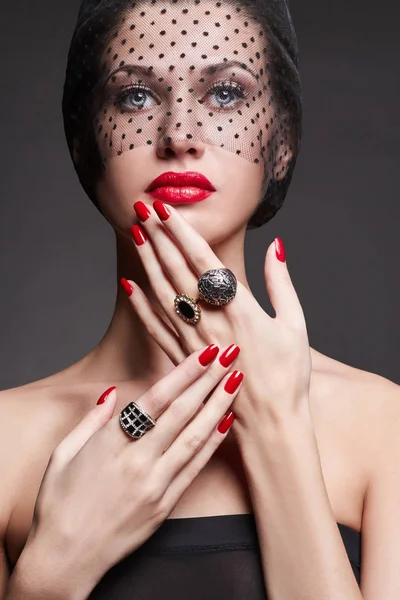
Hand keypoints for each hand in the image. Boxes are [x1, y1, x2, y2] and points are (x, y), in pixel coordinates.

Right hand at [25, 345, 241, 598]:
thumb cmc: (58, 505)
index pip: (156, 399)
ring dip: (218, 406)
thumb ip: (91, 421)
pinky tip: (226, 422)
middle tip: (231, 355)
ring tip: (237, 381)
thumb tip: (111, 394)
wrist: (65, 559)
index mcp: (110, 444)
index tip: (205, 353)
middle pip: (182, 413)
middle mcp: (137, 461)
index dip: (184, 373)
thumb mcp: (63, 454)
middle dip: (209, 380)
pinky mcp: (165, 504)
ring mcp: (155, 484)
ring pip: (195, 437)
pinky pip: (195, 468)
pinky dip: (213, 443)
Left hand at [123, 200, 311, 435]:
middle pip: (177, 270)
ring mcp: (192, 341)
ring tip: (135, 234)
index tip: (165, 209)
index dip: (181, 232)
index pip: (203, 260)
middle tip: (141, 208)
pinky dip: (140, 304)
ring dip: (147, 261)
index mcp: (239, 309)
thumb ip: (281, 282)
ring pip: (162, 293)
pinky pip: (155, 327)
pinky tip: (129, 285)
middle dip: (158, 236)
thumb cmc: (287, 376)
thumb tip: (276, 245)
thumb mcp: (294, 324)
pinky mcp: (182, 360)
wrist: (270, 424)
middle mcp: (210, 321)